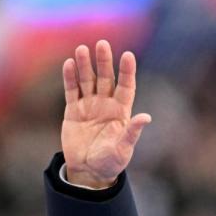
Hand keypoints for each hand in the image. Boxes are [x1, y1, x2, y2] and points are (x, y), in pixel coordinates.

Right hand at [61, 40, 151, 187]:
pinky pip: (72, 91)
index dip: (127, 71)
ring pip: (87, 80)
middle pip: (106, 78)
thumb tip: (146, 117)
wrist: (88, 171)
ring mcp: (89, 105)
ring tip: (82, 49)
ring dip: (85, 65)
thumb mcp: (123, 149)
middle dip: (104, 62)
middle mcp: (106, 104)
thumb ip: (132, 132)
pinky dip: (70, 78)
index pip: (126, 86)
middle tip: (102, 44)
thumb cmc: (111, 162)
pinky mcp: (73, 111)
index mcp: (121, 111)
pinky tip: (69, 64)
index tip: (128, 55)